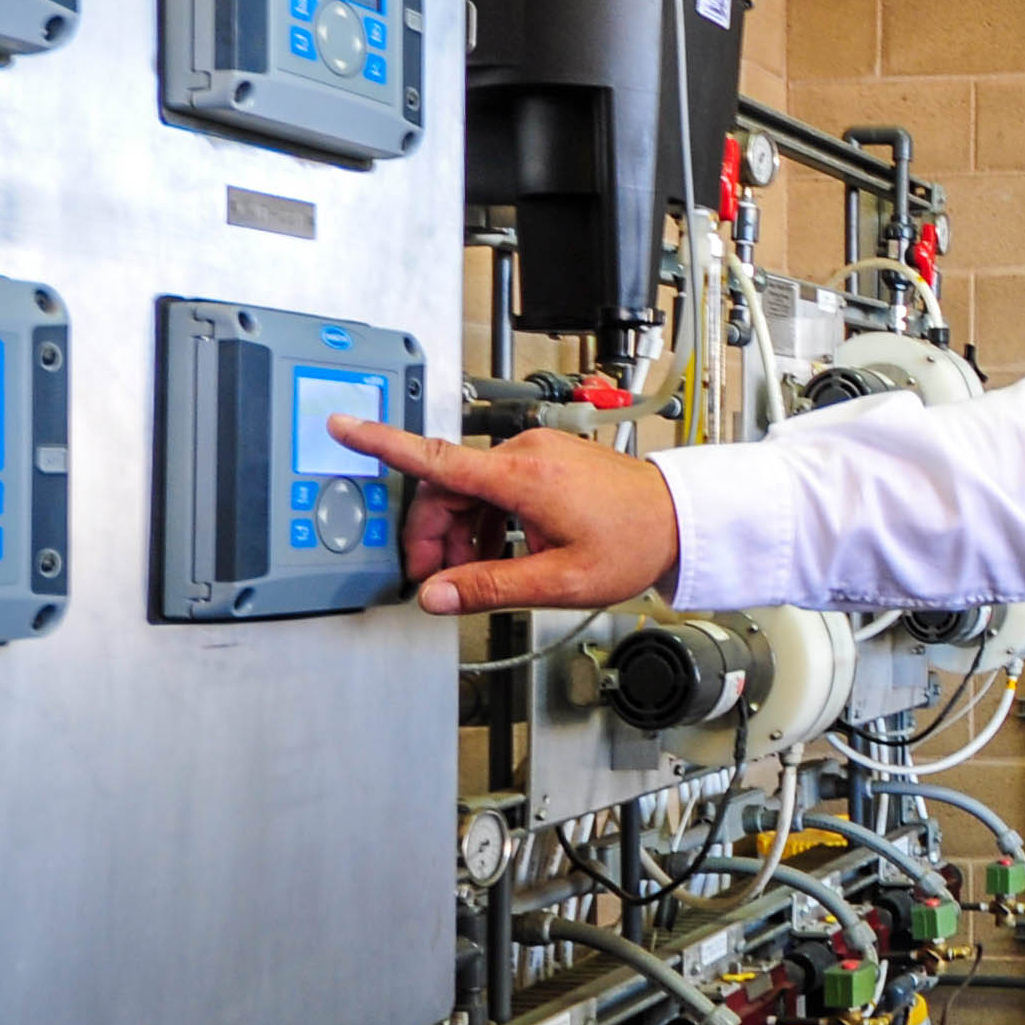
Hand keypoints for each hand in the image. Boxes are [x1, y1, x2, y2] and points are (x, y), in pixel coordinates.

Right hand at [325, 416, 681, 614]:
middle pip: (447, 487)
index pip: (435, 457)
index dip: (382, 444)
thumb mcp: (557, 581)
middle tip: (434, 581)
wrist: (680, 519)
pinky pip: (495, 486)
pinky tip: (499, 553)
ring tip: (477, 574)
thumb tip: (436, 597)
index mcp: (522, 476)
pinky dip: (486, 520)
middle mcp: (525, 454)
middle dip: (432, 535)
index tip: (343, 427)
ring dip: (461, 532)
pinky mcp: (546, 461)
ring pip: (470, 489)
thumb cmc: (633, 543)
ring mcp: (537, 453)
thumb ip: (489, 587)